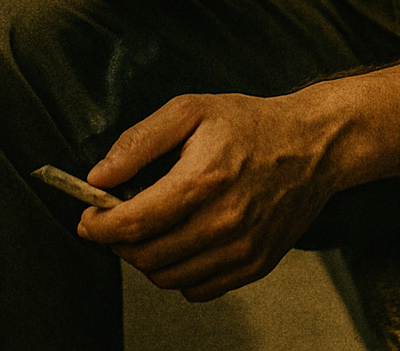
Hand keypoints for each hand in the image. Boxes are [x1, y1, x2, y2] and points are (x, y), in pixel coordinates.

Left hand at [77, 91, 332, 300]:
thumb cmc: (251, 124)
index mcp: (204, 179)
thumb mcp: (191, 111)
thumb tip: (100, 175)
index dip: (99, 226)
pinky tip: (183, 240)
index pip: (134, 222)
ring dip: (147, 258)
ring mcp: (241, 249)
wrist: (312, 144)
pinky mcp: (254, 265)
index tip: (87, 218)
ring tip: (153, 226)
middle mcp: (224, 221)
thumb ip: (139, 142)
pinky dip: (179, 272)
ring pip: (167, 278)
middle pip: (145, 256)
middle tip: (117, 219)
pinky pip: (196, 289)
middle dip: (119, 241)